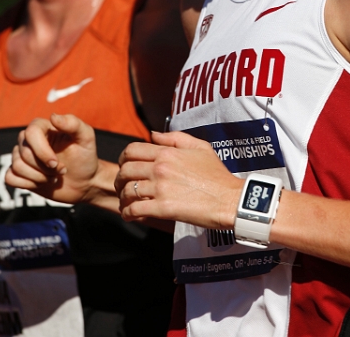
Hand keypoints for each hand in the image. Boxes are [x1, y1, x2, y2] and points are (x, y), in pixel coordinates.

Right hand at [6, 113, 99, 203]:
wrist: (84, 181)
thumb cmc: (85, 156)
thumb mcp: (86, 137)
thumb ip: (73, 124)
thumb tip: (53, 117)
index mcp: (43, 127)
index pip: (31, 133)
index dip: (42, 151)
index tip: (57, 163)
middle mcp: (29, 139)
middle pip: (24, 153)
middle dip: (45, 168)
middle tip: (61, 171)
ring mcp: (23, 156)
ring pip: (17, 166)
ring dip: (39, 177)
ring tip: (54, 177)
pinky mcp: (19, 172)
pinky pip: (10, 177)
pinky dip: (27, 184)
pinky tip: (42, 182)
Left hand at [115, 131, 242, 228]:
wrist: (229, 199)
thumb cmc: (216, 175)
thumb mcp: (200, 147)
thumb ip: (174, 138)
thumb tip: (153, 134)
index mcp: (167, 153)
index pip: (132, 150)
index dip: (123, 158)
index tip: (124, 166)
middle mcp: (160, 168)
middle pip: (125, 170)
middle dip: (120, 179)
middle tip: (123, 186)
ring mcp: (160, 188)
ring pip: (128, 191)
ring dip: (123, 198)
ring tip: (127, 203)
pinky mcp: (163, 208)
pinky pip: (134, 209)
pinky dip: (128, 213)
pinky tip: (130, 215)